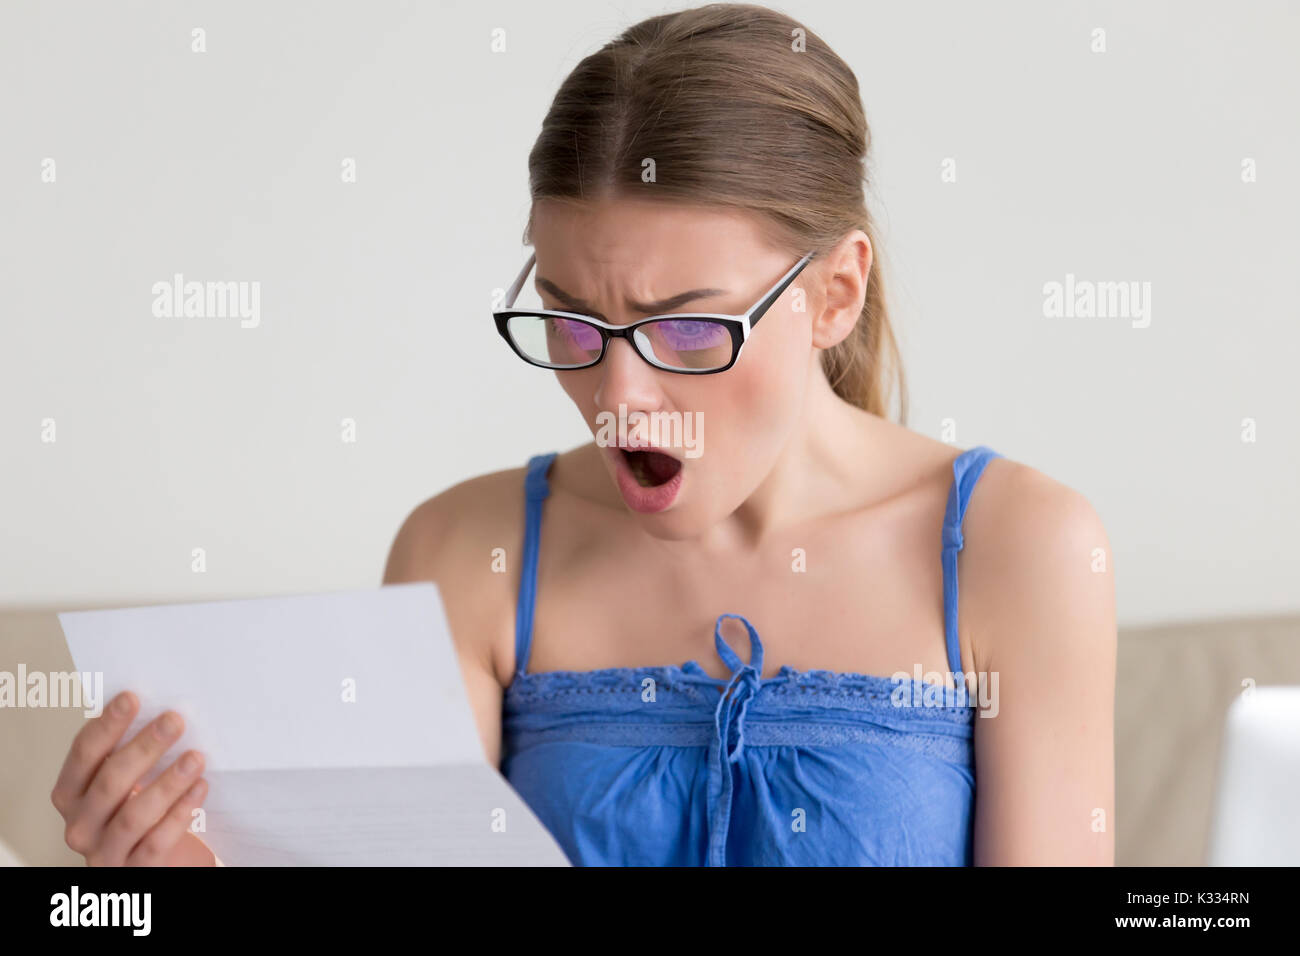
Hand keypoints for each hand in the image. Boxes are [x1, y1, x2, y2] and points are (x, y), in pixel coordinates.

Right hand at [51, 690, 213, 865]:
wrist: (155, 859)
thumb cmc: (140, 808)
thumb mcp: (126, 781)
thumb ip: (130, 751)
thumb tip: (160, 706)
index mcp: (71, 793)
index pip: (83, 754)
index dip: (106, 725)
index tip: (132, 698)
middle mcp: (80, 824)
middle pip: (109, 782)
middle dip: (144, 748)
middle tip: (174, 721)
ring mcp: (104, 851)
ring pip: (133, 816)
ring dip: (167, 783)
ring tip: (196, 757)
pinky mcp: (134, 871)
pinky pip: (156, 843)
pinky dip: (180, 814)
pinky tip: (200, 789)